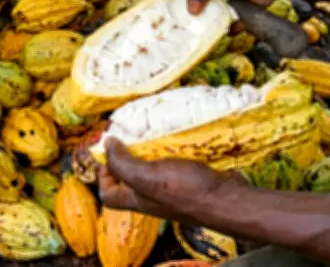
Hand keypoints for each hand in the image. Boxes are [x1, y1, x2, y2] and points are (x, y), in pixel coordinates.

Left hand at [97, 138, 247, 221]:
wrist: (226, 198)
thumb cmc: (186, 191)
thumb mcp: (147, 177)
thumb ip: (123, 163)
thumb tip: (106, 146)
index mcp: (138, 199)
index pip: (108, 195)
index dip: (103, 175)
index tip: (110, 152)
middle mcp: (152, 196)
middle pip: (129, 179)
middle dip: (127, 155)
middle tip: (130, 135)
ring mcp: (171, 189)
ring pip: (152, 168)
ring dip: (149, 149)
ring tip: (151, 131)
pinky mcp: (188, 179)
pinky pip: (172, 162)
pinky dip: (170, 149)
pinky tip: (173, 136)